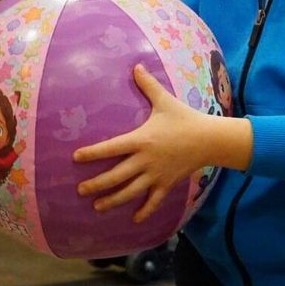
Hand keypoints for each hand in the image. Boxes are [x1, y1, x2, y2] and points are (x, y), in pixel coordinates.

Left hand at [74, 64, 218, 222]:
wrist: (209, 139)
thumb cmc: (185, 118)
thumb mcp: (164, 100)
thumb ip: (147, 85)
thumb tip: (136, 65)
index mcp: (141, 140)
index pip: (110, 148)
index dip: (91, 153)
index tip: (75, 158)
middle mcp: (145, 161)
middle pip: (116, 176)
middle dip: (97, 184)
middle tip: (81, 190)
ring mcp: (156, 175)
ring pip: (130, 192)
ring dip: (113, 200)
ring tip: (97, 207)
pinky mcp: (167, 184)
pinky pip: (154, 201)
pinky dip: (144, 211)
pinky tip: (134, 219)